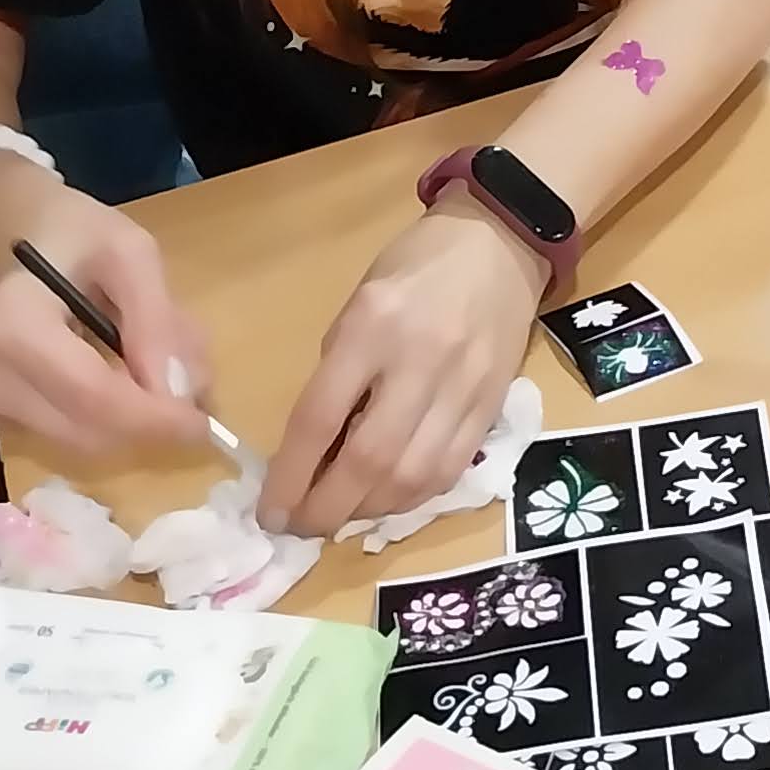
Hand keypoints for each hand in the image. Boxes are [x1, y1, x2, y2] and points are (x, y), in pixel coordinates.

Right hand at [0, 163, 219, 466]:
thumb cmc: (63, 226)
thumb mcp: (127, 250)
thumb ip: (156, 321)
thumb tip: (182, 392)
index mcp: (12, 326)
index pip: (92, 398)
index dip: (154, 419)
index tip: (205, 426)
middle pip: (85, 430)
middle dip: (147, 419)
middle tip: (190, 385)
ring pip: (76, 439)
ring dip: (126, 417)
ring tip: (149, 362)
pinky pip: (57, 429)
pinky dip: (97, 413)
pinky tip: (111, 369)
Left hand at [265, 206, 543, 536]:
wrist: (500, 242)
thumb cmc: (415, 267)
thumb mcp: (358, 304)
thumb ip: (340, 372)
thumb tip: (318, 448)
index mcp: (373, 327)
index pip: (320, 419)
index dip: (290, 476)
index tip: (270, 511)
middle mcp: (420, 360)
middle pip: (369, 460)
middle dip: (326, 509)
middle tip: (302, 526)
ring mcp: (463, 386)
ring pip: (412, 476)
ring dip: (370, 511)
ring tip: (343, 515)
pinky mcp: (493, 404)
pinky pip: (450, 469)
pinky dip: (413, 497)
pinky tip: (390, 499)